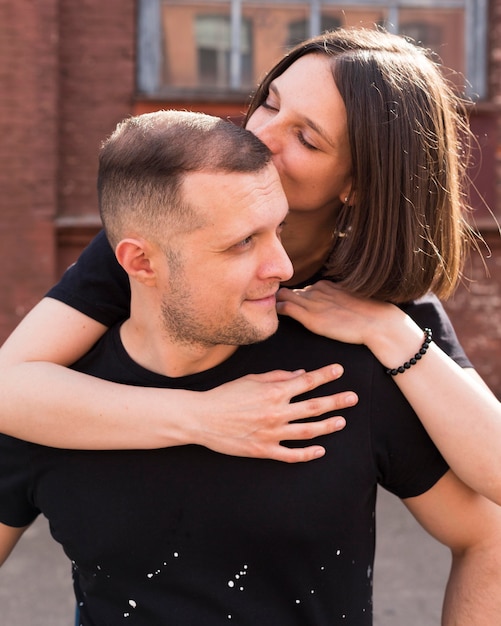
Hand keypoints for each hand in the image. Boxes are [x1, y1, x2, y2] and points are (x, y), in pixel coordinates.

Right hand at [196, 364, 356, 462]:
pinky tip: (320, 451)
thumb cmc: (226, 395)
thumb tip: (301, 374)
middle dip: (336, 401)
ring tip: (342, 422)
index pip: (307, 382)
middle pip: (314, 407)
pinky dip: (308, 454)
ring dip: (328, 426)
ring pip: (308, 431)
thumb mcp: (251, 379)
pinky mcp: (264, 450)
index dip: (325, 376)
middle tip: (353, 398)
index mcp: (274, 391)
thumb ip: (278, 376)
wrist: (202, 418)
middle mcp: (277, 412)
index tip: (340, 371)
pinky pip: (291, 455)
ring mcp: (272, 433)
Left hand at [276, 280, 400, 344]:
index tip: (283, 302)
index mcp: (326, 285)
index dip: (292, 297)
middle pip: (288, 290)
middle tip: (264, 302)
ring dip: (273, 302)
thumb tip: (333, 311)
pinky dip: (275, 311)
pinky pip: (284, 309)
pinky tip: (269, 316)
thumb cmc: (371, 317)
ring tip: (261, 308)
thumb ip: (337, 302)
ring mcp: (312, 302)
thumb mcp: (351, 302)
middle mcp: (316, 290)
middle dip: (276, 296)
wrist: (379, 322)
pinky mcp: (310, 316)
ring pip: (282, 296)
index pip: (302, 289)